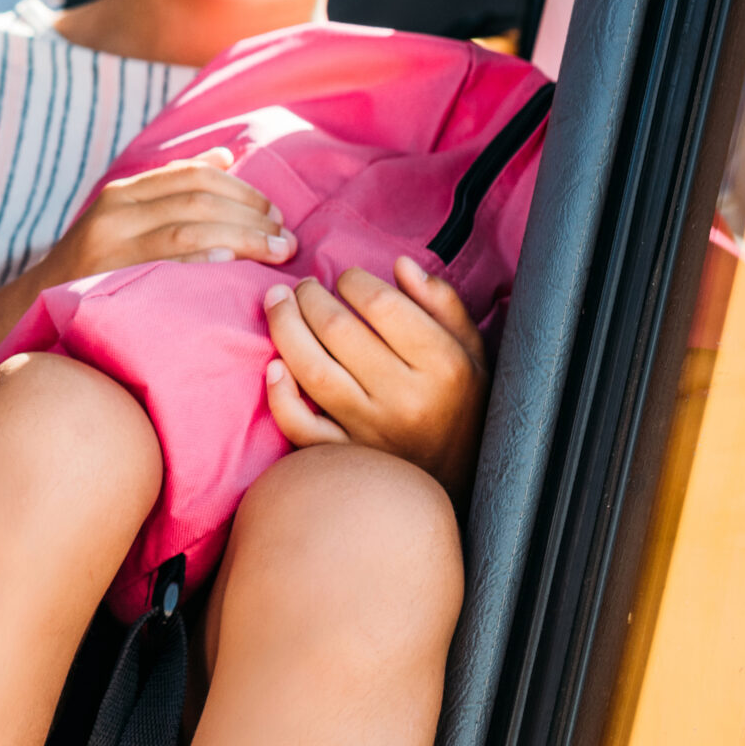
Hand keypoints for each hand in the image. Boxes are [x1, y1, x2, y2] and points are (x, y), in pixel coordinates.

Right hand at [39, 146, 295, 285]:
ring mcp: (111, 244)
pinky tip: (232, 263)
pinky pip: (165, 263)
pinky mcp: (110, 278)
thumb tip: (226, 158)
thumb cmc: (95, 262)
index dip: (241, 190)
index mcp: (123, 192)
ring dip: (243, 238)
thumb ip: (171, 188)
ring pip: (190, 228)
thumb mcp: (126, 216)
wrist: (38, 303)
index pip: (192, 176)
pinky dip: (203, 259)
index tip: (274, 212)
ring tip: (276, 253)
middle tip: (286, 238)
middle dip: (251, 216)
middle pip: (198, 200)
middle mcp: (115, 211)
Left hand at [262, 257, 487, 497]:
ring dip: (284, 328)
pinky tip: (274, 365)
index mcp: (443, 366)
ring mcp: (370, 431)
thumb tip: (400, 265)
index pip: (382, 305)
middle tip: (303, 286)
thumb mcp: (471, 351)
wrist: (461, 480)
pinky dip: (280, 395)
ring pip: (311, 370)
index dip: (353, 280)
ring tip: (278, 303)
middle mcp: (406, 398)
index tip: (346, 278)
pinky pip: (300, 425)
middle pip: (337, 330)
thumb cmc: (460, 404)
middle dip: (309, 296)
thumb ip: (442, 303)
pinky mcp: (344, 456)